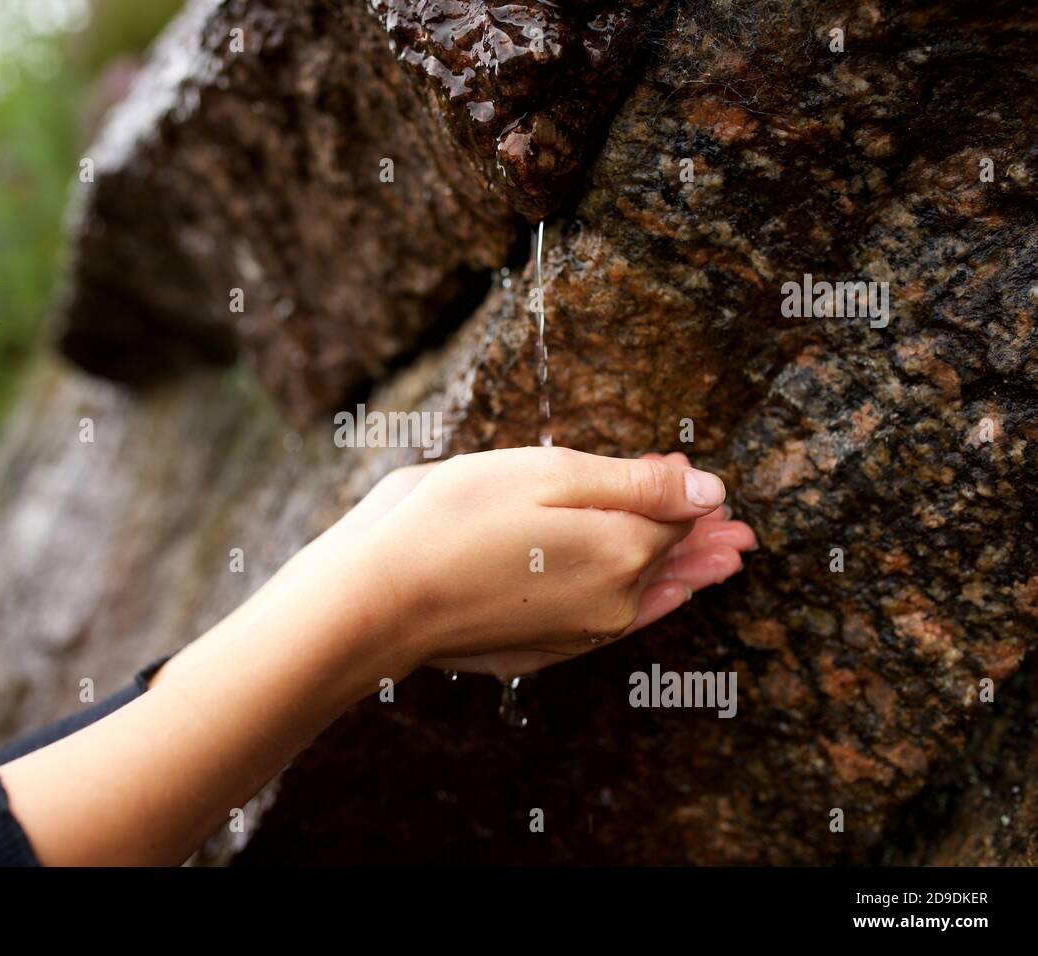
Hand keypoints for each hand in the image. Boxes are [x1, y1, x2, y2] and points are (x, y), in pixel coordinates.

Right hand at [349, 448, 754, 675]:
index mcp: (621, 552)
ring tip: (722, 566)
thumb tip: (709, 490)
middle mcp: (612, 603)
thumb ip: (636, 484)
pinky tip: (656, 603)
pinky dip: (642, 605)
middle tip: (744, 537)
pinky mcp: (544, 651)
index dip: (686, 491)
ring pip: (647, 598)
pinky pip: (612, 624)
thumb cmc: (454, 520)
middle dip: (703, 541)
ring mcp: (578, 635)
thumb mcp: (548, 475)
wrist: (382, 598)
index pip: (679, 518)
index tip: (691, 469)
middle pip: (670, 563)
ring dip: (684, 578)